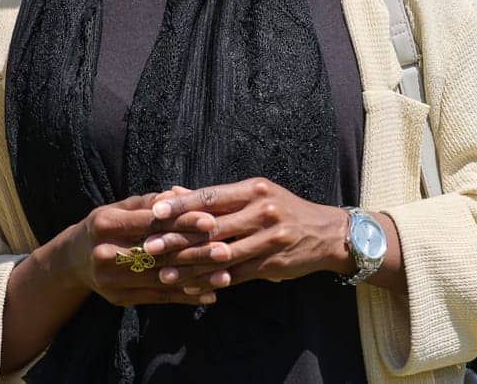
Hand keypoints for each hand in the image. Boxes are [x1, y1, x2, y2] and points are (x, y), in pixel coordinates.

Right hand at [65, 188, 221, 306]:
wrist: (73, 261)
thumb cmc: (106, 225)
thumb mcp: (120, 207)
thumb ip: (150, 202)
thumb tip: (179, 194)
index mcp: (106, 224)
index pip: (151, 223)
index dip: (181, 222)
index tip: (210, 221)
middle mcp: (105, 253)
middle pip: (158, 253)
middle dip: (195, 252)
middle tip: (225, 249)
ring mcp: (111, 280)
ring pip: (161, 278)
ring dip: (196, 278)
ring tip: (225, 274)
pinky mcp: (119, 299)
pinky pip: (158, 298)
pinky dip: (185, 297)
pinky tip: (209, 294)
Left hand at [143, 179, 349, 292]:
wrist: (327, 233)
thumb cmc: (283, 210)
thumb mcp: (254, 195)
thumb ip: (215, 198)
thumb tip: (173, 192)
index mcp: (254, 189)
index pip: (212, 196)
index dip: (182, 205)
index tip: (155, 212)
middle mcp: (262, 211)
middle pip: (212, 226)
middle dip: (178, 239)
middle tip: (149, 247)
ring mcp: (269, 238)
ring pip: (221, 255)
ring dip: (190, 266)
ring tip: (164, 274)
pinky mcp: (273, 263)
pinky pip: (236, 274)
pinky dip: (211, 282)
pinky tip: (192, 287)